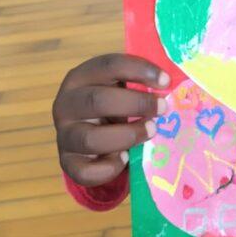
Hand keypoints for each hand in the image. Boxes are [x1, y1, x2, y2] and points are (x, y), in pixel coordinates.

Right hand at [53, 53, 169, 187]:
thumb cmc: (111, 107)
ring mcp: (64, 135)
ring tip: (150, 132)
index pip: (108, 65)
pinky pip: (85, 171)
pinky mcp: (67, 162)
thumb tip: (171, 87)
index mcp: (80, 77)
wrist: (87, 139)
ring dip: (127, 136)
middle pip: (97, 101)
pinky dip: (109, 168)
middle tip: (162, 109)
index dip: (139, 70)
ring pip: (91, 139)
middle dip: (136, 104)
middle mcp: (66, 104)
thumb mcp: (120, 89)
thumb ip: (138, 85)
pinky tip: (126, 159)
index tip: (166, 81)